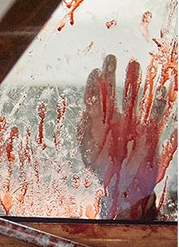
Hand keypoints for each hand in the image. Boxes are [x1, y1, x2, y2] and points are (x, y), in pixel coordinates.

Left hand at [80, 54, 171, 218]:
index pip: (95, 100)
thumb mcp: (89, 151)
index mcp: (98, 124)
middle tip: (111, 58)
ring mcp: (133, 124)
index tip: (95, 72)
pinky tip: (160, 90)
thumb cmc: (105, 170)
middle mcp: (116, 120)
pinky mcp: (149, 133)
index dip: (95, 86)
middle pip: (114, 93)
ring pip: (134, 99)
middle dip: (113, 76)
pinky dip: (158, 103)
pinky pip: (155, 115)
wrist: (123, 188)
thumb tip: (85, 110)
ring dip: (135, 82)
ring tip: (134, 64)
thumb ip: (87, 130)